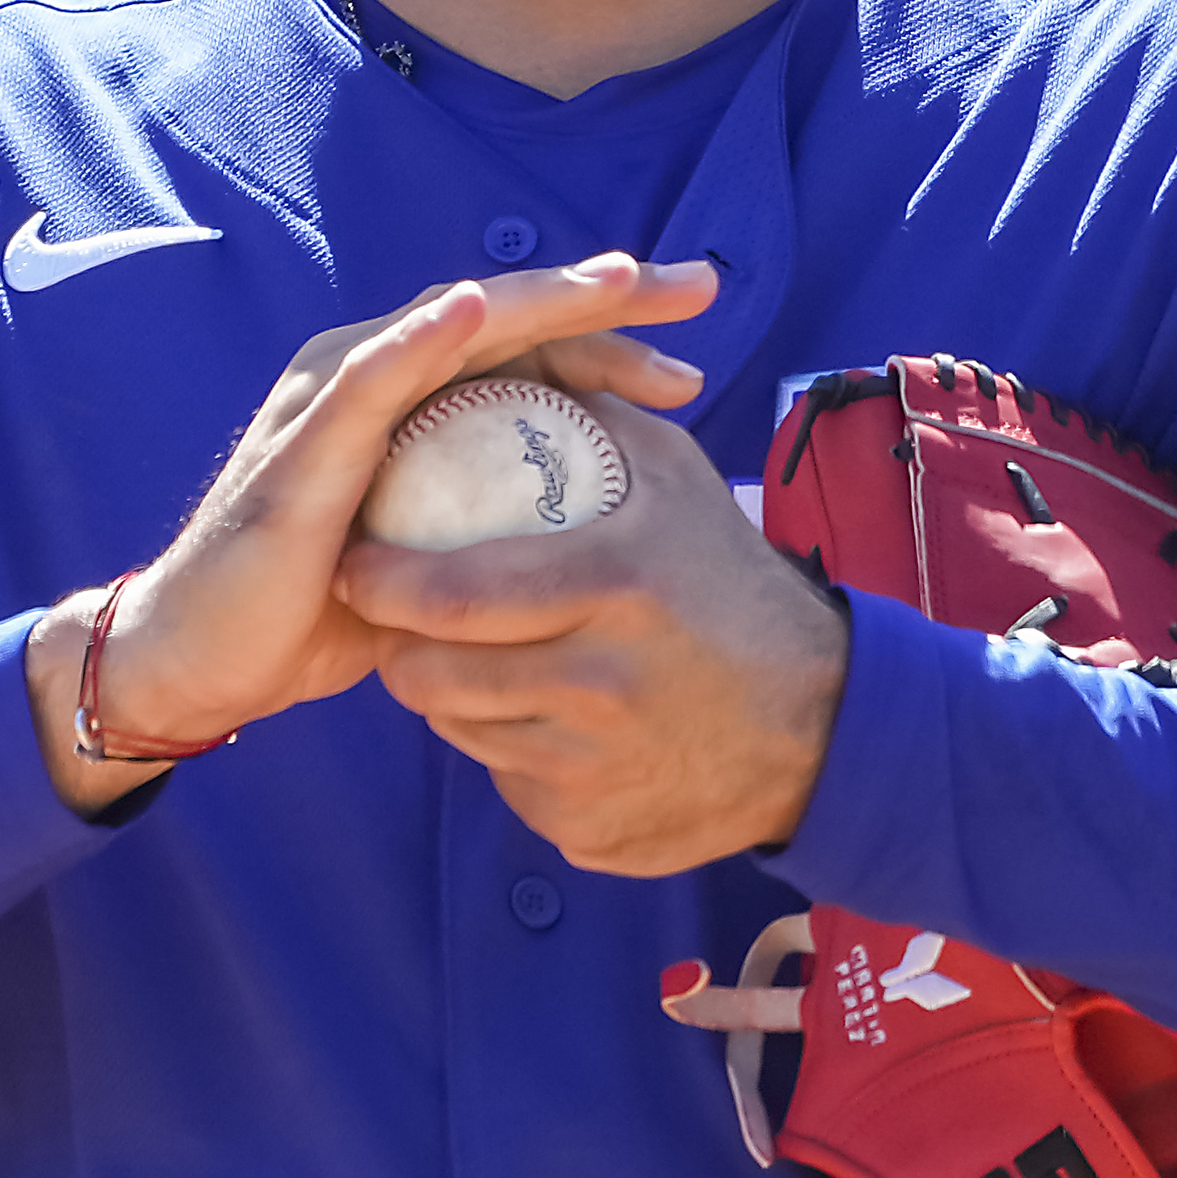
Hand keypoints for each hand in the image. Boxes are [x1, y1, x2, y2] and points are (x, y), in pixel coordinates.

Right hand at [27, 254, 717, 814]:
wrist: (204, 662)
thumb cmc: (316, 613)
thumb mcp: (433, 566)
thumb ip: (490, 533)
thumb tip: (586, 553)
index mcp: (411, 400)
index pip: (527, 349)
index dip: (612, 344)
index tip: (694, 369)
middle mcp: (375, 373)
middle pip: (508, 314)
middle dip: (609, 296)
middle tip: (702, 286)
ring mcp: (334, 396)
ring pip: (455, 324)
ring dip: (539, 297)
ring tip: (618, 279)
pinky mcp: (301, 440)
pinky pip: (368, 376)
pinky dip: (421, 337)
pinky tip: (475, 309)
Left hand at [340, 398, 849, 874]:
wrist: (819, 724)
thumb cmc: (730, 582)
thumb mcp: (676, 479)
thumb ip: (589, 412)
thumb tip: (507, 348)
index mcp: (611, 583)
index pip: (448, 595)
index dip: (380, 582)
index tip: (357, 563)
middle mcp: (598, 682)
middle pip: (431, 677)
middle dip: (395, 645)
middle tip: (394, 618)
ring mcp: (592, 767)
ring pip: (458, 733)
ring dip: (450, 697)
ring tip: (473, 658)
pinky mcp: (588, 829)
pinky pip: (505, 784)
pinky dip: (508, 750)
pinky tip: (541, 718)